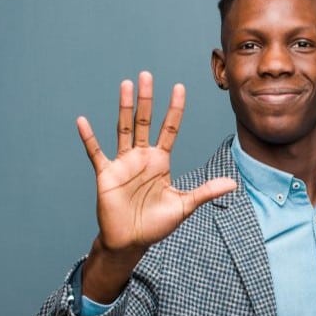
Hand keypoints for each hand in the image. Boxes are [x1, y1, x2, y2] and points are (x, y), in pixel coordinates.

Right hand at [78, 72, 236, 301]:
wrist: (130, 241)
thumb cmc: (155, 225)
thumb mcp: (184, 206)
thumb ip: (205, 192)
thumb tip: (233, 184)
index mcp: (160, 161)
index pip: (169, 128)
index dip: (174, 109)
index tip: (179, 87)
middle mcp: (142, 157)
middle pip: (145, 121)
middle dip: (147, 99)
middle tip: (146, 74)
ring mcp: (123, 163)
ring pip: (123, 128)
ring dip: (124, 107)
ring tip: (125, 85)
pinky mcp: (106, 174)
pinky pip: (96, 152)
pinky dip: (89, 138)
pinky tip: (83, 121)